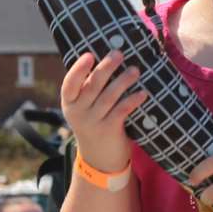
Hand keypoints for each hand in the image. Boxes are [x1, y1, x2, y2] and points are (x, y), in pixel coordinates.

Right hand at [60, 51, 146, 173]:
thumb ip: (88, 88)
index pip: (69, 84)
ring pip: (109, 97)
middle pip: (92, 86)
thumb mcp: (83, 108)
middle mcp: (78, 112)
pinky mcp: (109, 130)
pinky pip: (122, 111)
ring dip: (123, 81)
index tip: (89, 54)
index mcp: (69, 103)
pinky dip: (132, 100)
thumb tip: (106, 58)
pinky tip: (143, 93)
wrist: (99, 158)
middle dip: (106, 68)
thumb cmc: (94, 122)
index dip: (78, 69)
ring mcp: (93, 122)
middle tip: (119, 53)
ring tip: (135, 70)